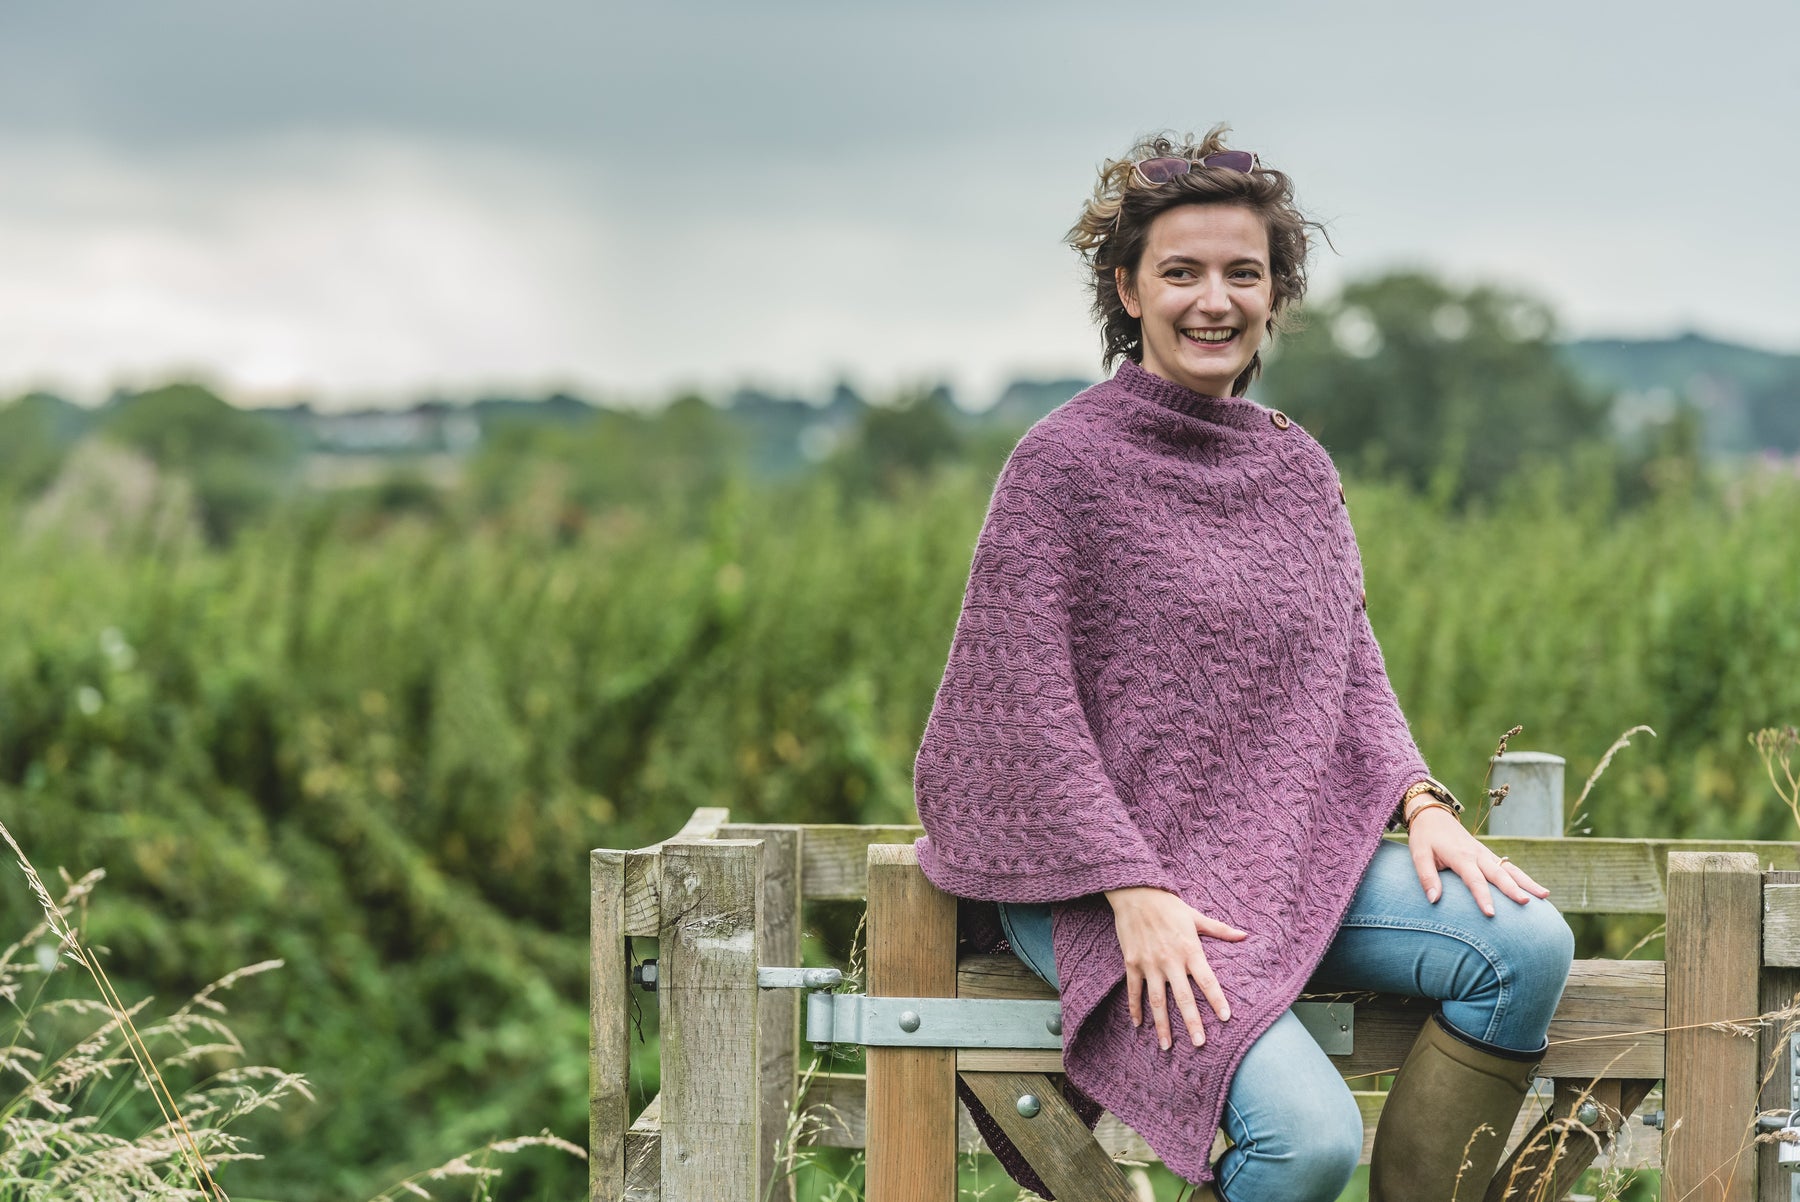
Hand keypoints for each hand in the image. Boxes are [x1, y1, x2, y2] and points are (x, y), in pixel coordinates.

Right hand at [1102, 885, 1246, 1051]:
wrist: (1135, 893)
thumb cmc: (1168, 904)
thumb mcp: (1195, 915)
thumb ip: (1219, 929)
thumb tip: (1245, 935)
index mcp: (1190, 949)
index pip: (1207, 979)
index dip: (1216, 999)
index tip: (1226, 1018)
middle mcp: (1170, 960)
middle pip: (1183, 997)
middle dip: (1192, 1022)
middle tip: (1199, 1044)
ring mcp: (1149, 963)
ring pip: (1157, 1000)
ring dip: (1162, 1025)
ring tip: (1167, 1046)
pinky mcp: (1132, 963)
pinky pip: (1134, 990)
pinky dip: (1134, 1008)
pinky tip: (1138, 1025)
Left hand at [1406, 807, 1550, 915]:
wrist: (1433, 814)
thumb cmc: (1424, 837)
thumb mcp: (1418, 855)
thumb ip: (1426, 877)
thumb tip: (1433, 900)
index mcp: (1460, 855)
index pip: (1474, 879)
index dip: (1483, 897)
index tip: (1491, 914)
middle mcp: (1477, 854)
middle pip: (1499, 874)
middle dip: (1513, 889)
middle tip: (1526, 903)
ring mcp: (1485, 854)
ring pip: (1510, 869)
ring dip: (1527, 882)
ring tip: (1545, 896)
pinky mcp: (1488, 855)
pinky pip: (1508, 867)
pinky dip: (1523, 877)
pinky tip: (1535, 889)